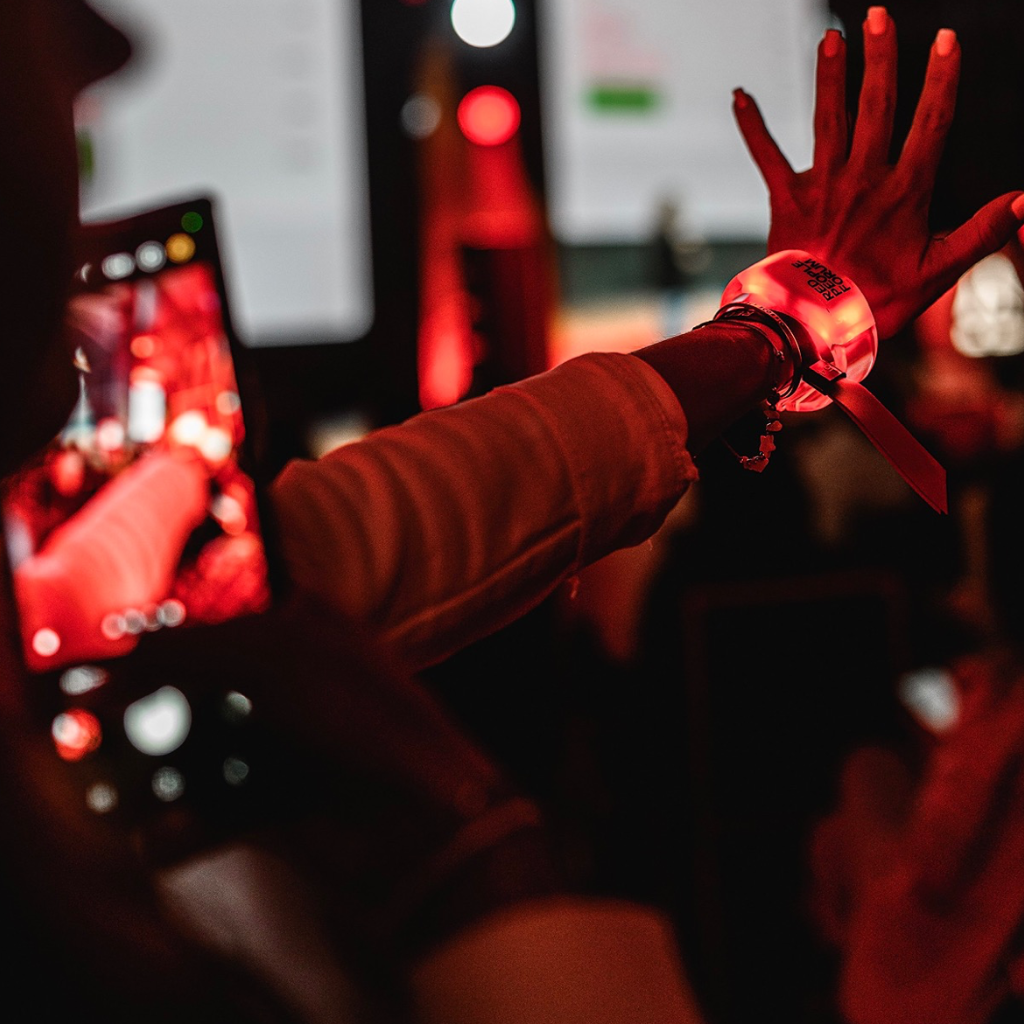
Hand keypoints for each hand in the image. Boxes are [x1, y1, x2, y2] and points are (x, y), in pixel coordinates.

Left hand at [733, 5, 1023, 338]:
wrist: (815, 325)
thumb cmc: (878, 300)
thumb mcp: (939, 271)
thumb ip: (982, 231)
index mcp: (904, 191)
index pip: (931, 123)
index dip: (941, 80)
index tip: (947, 40)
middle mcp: (862, 178)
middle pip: (876, 106)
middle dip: (880, 58)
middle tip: (878, 17)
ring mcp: (821, 186)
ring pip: (827, 119)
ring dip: (829, 76)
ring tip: (831, 37)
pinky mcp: (785, 199)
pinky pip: (766, 155)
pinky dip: (752, 125)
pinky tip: (740, 94)